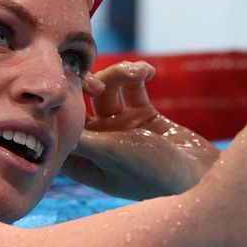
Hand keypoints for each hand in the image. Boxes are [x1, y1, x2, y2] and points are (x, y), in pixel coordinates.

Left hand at [63, 61, 219, 199]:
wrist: (201, 175)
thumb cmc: (155, 173)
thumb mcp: (113, 155)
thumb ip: (82, 139)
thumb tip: (44, 128)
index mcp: (85, 161)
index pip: (62, 128)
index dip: (61, 106)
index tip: (66, 89)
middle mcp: (100, 143)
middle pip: (82, 102)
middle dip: (90, 85)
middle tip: (96, 83)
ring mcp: (121, 128)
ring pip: (108, 89)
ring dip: (119, 75)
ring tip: (137, 72)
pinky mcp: (143, 115)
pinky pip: (133, 87)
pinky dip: (138, 76)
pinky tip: (149, 71)